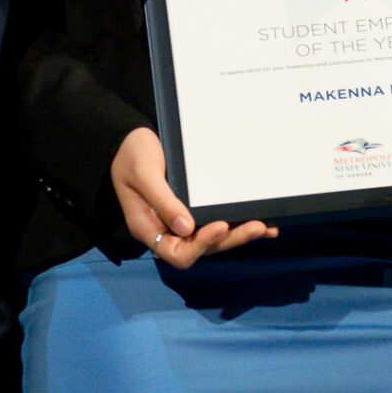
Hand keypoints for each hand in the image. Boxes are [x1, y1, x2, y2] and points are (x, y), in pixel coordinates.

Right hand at [110, 127, 273, 268]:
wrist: (126, 139)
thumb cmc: (131, 155)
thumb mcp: (144, 174)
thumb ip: (163, 201)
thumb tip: (187, 228)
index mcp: (149, 228)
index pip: (177, 253)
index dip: (201, 245)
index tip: (220, 226)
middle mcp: (165, 231)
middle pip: (200, 248)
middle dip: (229, 240)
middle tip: (257, 226)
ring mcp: (178, 222)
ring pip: (211, 239)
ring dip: (237, 236)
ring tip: (265, 228)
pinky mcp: (189, 209)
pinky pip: (212, 223)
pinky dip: (235, 224)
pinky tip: (259, 222)